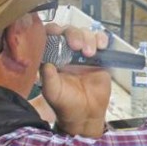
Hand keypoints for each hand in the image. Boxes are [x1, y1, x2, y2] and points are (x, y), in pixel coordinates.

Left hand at [40, 23, 111, 137]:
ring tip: (89, 53)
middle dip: (73, 34)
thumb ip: (48, 78)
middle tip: (76, 46)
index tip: (57, 34)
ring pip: (85, 33)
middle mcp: (67, 52)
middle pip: (69, 31)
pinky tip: (101, 46)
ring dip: (88, 38)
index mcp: (52, 57)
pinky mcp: (99, 57)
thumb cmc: (65, 104)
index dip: (53, 30)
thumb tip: (45, 62)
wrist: (86, 115)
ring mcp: (84, 53)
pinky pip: (101, 41)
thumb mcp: (52, 92)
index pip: (50, 36)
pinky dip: (102, 39)